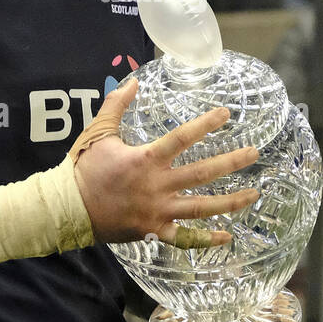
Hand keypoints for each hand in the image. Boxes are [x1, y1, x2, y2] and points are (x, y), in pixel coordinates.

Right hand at [70, 79, 259, 248]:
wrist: (68, 209)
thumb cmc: (84, 169)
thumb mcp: (99, 132)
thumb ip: (116, 105)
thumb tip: (134, 81)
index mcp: (145, 160)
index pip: (182, 138)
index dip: (205, 125)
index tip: (226, 115)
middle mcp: (157, 186)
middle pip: (202, 173)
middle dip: (231, 162)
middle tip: (255, 153)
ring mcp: (158, 211)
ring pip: (201, 207)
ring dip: (230, 201)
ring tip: (254, 194)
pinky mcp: (154, 231)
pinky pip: (184, 238)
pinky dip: (206, 240)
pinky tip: (227, 236)